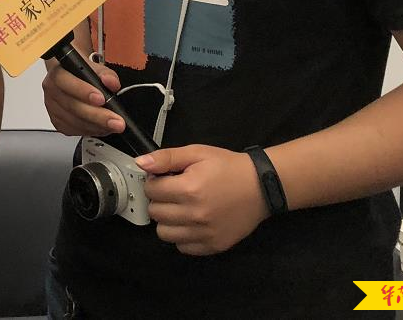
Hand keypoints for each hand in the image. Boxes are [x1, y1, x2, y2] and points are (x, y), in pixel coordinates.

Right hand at [41, 58, 123, 137]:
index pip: (65, 81)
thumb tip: (111, 83)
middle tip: (115, 121)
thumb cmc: (81, 72)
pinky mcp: (58, 122)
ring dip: (96, 125)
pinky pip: (74, 130)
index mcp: (57, 73)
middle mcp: (52, 91)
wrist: (71, 79)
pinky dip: (91, 130)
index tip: (101, 99)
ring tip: (113, 125)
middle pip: (72, 106)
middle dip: (97, 115)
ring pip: (74, 121)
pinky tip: (103, 128)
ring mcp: (53, 108)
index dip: (82, 91)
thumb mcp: (94, 66)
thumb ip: (105, 73)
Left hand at [136, 145, 269, 255]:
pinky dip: (182, 236)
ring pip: (164, 234)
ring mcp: (204, 233)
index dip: (154, 182)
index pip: (151, 190)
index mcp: (189, 189)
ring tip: (180, 208)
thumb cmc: (228, 167)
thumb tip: (141, 163)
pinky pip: (183, 248)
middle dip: (159, 200)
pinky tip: (191, 222)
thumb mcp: (197, 153)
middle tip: (173, 193)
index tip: (164, 179)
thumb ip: (166, 158)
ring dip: (167, 221)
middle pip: (155, 213)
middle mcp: (194, 214)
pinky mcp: (213, 246)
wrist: (262, 186)